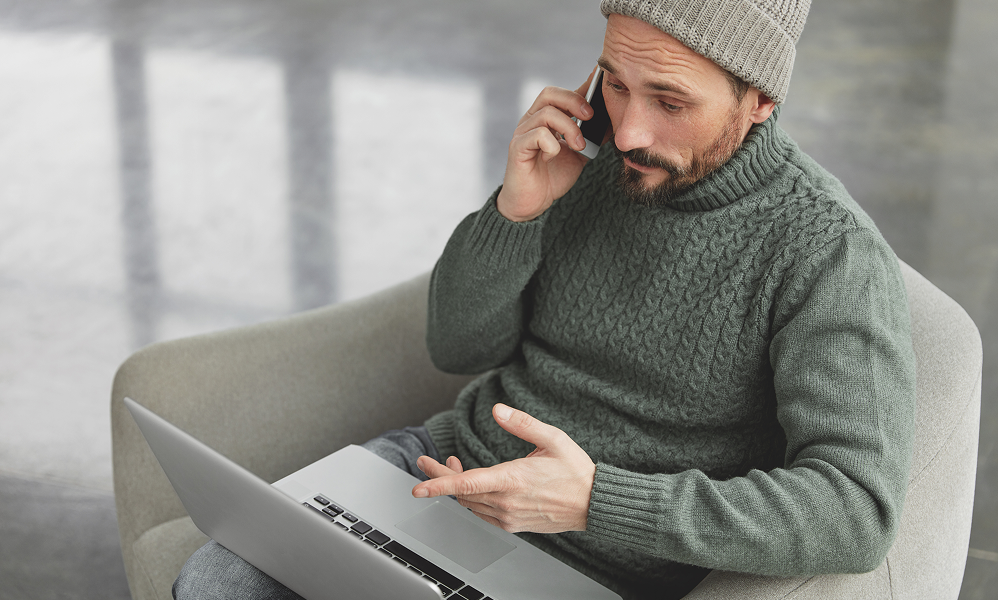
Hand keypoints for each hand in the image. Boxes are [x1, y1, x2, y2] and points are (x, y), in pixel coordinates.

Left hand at [411, 404, 595, 533]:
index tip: (418, 486)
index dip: (438, 484)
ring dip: (456, 486)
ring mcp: (508, 516)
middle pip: (460, 493)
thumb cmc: (576, 472)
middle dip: (440, 477)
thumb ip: (522, 423)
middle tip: (426, 462)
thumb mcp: (553, 439)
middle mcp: (507, 502)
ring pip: (469, 504)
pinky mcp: (513, 524)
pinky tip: (473, 484)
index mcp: (513, 480)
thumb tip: (498, 410)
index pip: (466, 484)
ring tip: (452, 465)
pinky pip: (482, 513)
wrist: (592, 504)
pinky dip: (471, 498)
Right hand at [496, 69, 597, 221]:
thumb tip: (611, 120)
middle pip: (550, 94)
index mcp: (544, 118)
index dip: (580, 88)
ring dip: (569, 128)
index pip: (560, 93)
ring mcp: (522, 133)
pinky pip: (537, 136)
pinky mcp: (517, 148)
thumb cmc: (552, 176)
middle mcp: (531, 121)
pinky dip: (552, 145)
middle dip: (574, 101)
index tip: (600, 90)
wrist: (534, 203)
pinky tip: (554, 156)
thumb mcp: (579, 153)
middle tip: (590, 116)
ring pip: (546, 114)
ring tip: (579, 146)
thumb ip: (590, 136)